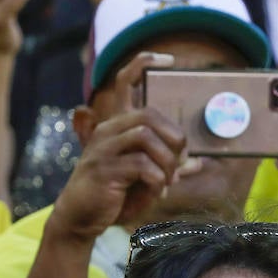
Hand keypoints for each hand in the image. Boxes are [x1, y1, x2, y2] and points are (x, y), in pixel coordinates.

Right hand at [48, 52, 187, 243]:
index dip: (143, 63)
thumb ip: (168, 167)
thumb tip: (197, 162)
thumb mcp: (144, 179)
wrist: (80, 218)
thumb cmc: (113, 195)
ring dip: (167, 161)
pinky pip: (142, 166)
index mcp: (115, 126)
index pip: (124, 82)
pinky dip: (157, 180)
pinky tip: (156, 192)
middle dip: (173, 136)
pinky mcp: (104, 170)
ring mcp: (103, 149)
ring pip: (146, 138)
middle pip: (147, 115)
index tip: (168, 59)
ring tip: (167, 180)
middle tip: (180, 158)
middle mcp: (107, 131)